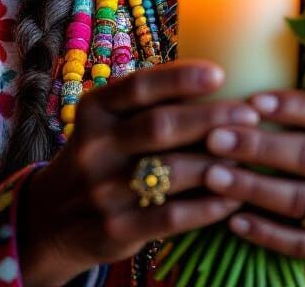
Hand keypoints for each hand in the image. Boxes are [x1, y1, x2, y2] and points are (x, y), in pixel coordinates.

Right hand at [19, 60, 259, 286]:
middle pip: (159, 126)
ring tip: (248, 155)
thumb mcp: (110, 119)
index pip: (139, 86)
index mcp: (94, 109)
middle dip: (210, 118)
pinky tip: (233, 198)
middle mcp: (94, 147)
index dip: (181, 78)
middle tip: (249, 114)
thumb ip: (150, 100)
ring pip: (169, 172)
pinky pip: (170, 216)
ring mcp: (102, 190)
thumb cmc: (104, 153)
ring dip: (216, 163)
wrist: (55, 217)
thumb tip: (217, 76)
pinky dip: (207, 206)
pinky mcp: (115, 230)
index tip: (220, 74)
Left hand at [201, 89, 304, 286]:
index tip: (253, 100)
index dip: (293, 106)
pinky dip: (267, 233)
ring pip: (302, 200)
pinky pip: (304, 244)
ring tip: (214, 174)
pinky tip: (236, 219)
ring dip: (252, 187)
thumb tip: (271, 96)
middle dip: (259, 146)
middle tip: (216, 135)